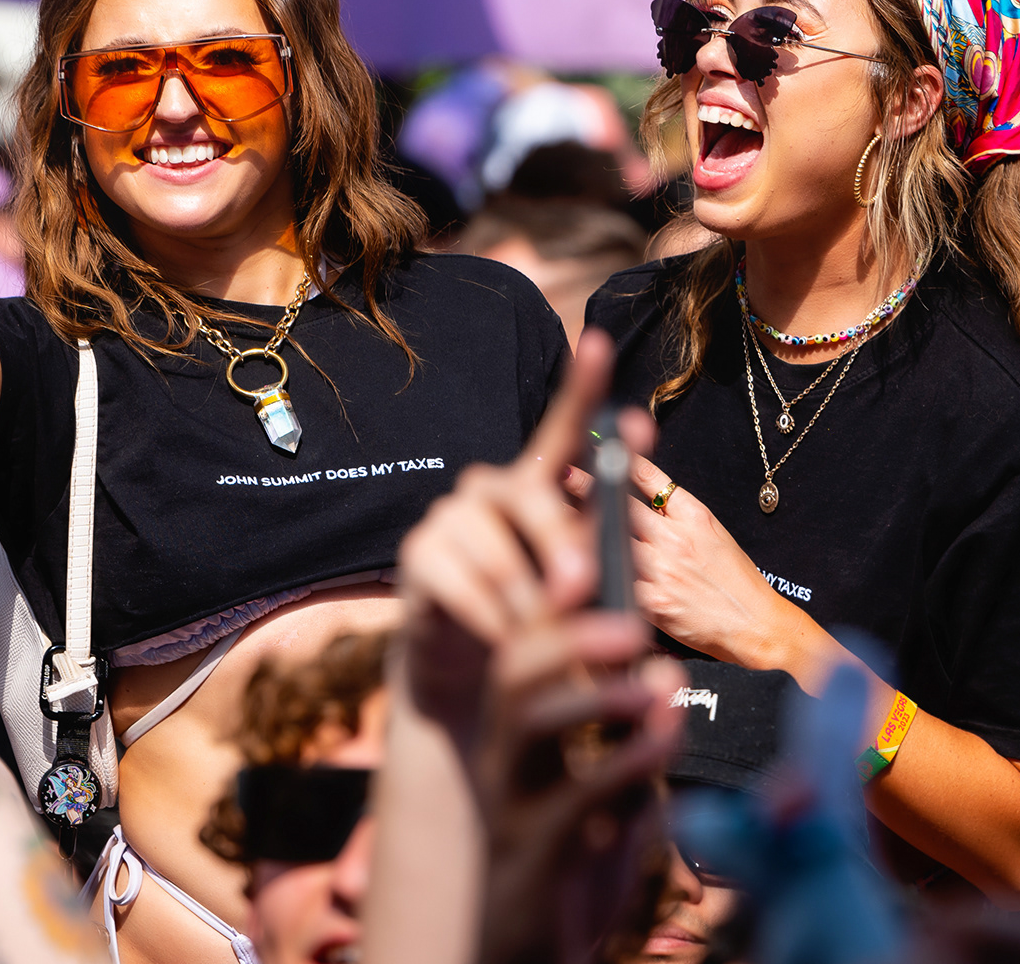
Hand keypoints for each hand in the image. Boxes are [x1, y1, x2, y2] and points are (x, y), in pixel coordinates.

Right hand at [398, 330, 633, 734]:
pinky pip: (465, 587)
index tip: (600, 343)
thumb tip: (588, 562)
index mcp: (538, 488)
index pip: (564, 431)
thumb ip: (594, 553)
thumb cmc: (539, 621)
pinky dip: (493, 623)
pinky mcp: (419, 553)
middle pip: (531, 494)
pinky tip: (501, 639)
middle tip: (583, 587)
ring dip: (529, 605)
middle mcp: (491, 488)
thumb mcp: (580, 588)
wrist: (472, 676)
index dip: (582, 387)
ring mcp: (451, 516)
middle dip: (560, 541)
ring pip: (500, 553)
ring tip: (539, 634)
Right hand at [474, 613, 684, 963]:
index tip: (603, 578)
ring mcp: (514, 805)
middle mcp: (507, 762)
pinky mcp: (533, 852)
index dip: (556, 613)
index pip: (523, 655)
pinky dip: (626, 760)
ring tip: (658, 681)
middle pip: (512, 674)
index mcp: (520, 741)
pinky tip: (665, 740)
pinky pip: (573, 795)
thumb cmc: (573, 873)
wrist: (529, 961)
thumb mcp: (608, 801)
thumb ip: (631, 749)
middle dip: (569, 638)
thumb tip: (667, 681)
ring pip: (528, 722)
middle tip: (631, 625)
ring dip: (596, 692)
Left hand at [564, 457, 792, 671]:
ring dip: (579, 529)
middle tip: (554, 472)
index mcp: (693, 515)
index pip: (648, 476)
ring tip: (550, 516)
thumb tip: (638, 495)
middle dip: (585, 487)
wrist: (757, 625)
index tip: (590, 446)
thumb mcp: (711, 533)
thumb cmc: (735, 580)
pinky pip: (615, 583)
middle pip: (621, 504)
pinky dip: (593, 574)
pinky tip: (570, 568)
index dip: (616, 458)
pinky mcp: (653, 604)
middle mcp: (676, 538)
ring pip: (611, 541)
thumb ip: (675, 515)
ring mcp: (663, 570)